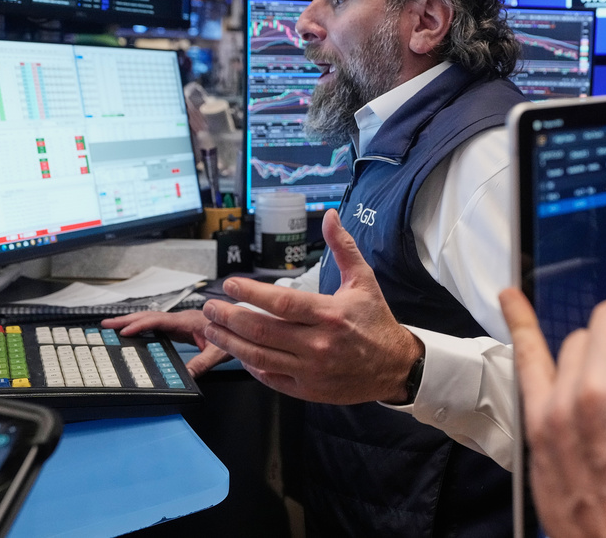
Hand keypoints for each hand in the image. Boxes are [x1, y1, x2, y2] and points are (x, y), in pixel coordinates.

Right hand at [101, 309, 230, 377]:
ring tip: (113, 327)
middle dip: (127, 320)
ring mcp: (181, 322)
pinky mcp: (182, 327)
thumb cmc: (234, 333)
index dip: (140, 325)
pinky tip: (136, 333)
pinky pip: (158, 325)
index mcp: (188, 321)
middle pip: (150, 316)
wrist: (243, 325)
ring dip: (133, 322)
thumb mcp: (219, 352)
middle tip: (106, 324)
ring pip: (152, 319)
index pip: (159, 321)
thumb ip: (203, 363)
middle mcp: (182, 319)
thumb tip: (187, 376)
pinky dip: (144, 327)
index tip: (124, 331)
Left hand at [201, 209, 422, 403]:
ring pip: (259, 356)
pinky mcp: (307, 390)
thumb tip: (330, 216)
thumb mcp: (363, 280)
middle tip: (211, 306)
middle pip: (262, 330)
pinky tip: (238, 352)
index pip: (281, 303)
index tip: (230, 285)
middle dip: (229, 317)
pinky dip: (250, 365)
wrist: (394, 366)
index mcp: (330, 314)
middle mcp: (318, 344)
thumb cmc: (376, 321)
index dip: (251, 294)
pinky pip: (270, 378)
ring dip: (229, 342)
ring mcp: (310, 370)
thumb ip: (343, 247)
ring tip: (211, 328)